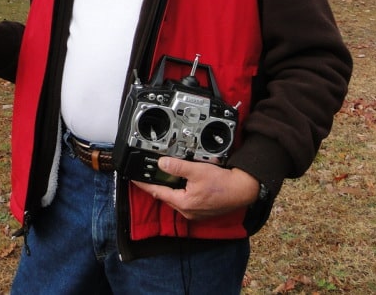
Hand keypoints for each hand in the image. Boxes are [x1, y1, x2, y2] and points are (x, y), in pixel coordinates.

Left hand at [133, 159, 259, 220]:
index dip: (143, 184)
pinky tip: (182, 183)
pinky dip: (180, 192)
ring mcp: (195, 212)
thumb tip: (162, 163)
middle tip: (147, 175)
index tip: (133, 179)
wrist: (242, 190)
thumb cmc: (223, 184)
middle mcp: (188, 210)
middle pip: (165, 196)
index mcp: (184, 203)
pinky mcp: (202, 210)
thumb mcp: (197, 170)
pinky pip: (185, 200)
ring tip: (163, 177)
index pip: (157, 192)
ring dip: (169, 188)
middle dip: (156, 186)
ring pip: (175, 199)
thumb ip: (177, 167)